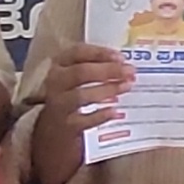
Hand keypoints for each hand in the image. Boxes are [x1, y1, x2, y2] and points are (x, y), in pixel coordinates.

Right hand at [26, 43, 133, 183]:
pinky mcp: (65, 126)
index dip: (99, 53)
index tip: (121, 57)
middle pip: (80, 73)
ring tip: (126, 87)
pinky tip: (116, 112)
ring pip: (81, 95)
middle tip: (129, 72)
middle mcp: (55, 83)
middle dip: (108, 71)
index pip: (77, 53)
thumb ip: (97, 67)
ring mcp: (59, 105)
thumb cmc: (71, 96)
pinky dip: (101, 115)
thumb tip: (124, 65)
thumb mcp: (77, 78)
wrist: (53, 130)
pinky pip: (84, 120)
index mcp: (59, 65)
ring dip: (107, 90)